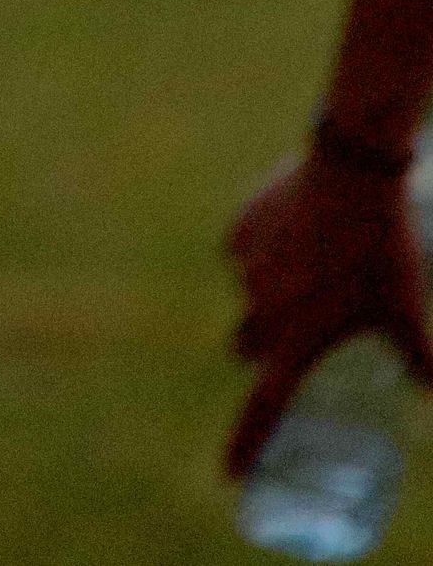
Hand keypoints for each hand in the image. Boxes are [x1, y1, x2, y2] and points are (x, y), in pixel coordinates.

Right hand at [227, 151, 432, 477]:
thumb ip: (418, 360)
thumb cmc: (383, 251)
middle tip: (301, 329)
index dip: (246, 445)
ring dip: (269, 293)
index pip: (263, 408)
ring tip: (311, 266)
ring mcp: (245, 265)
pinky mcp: (240, 225)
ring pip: (249, 293)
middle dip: (267, 346)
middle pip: (248, 348)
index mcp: (295, 340)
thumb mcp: (408, 312)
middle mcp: (260, 310)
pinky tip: (293, 233)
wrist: (351, 169)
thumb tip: (431, 392)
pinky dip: (261, 251)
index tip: (231, 474)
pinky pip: (243, 249)